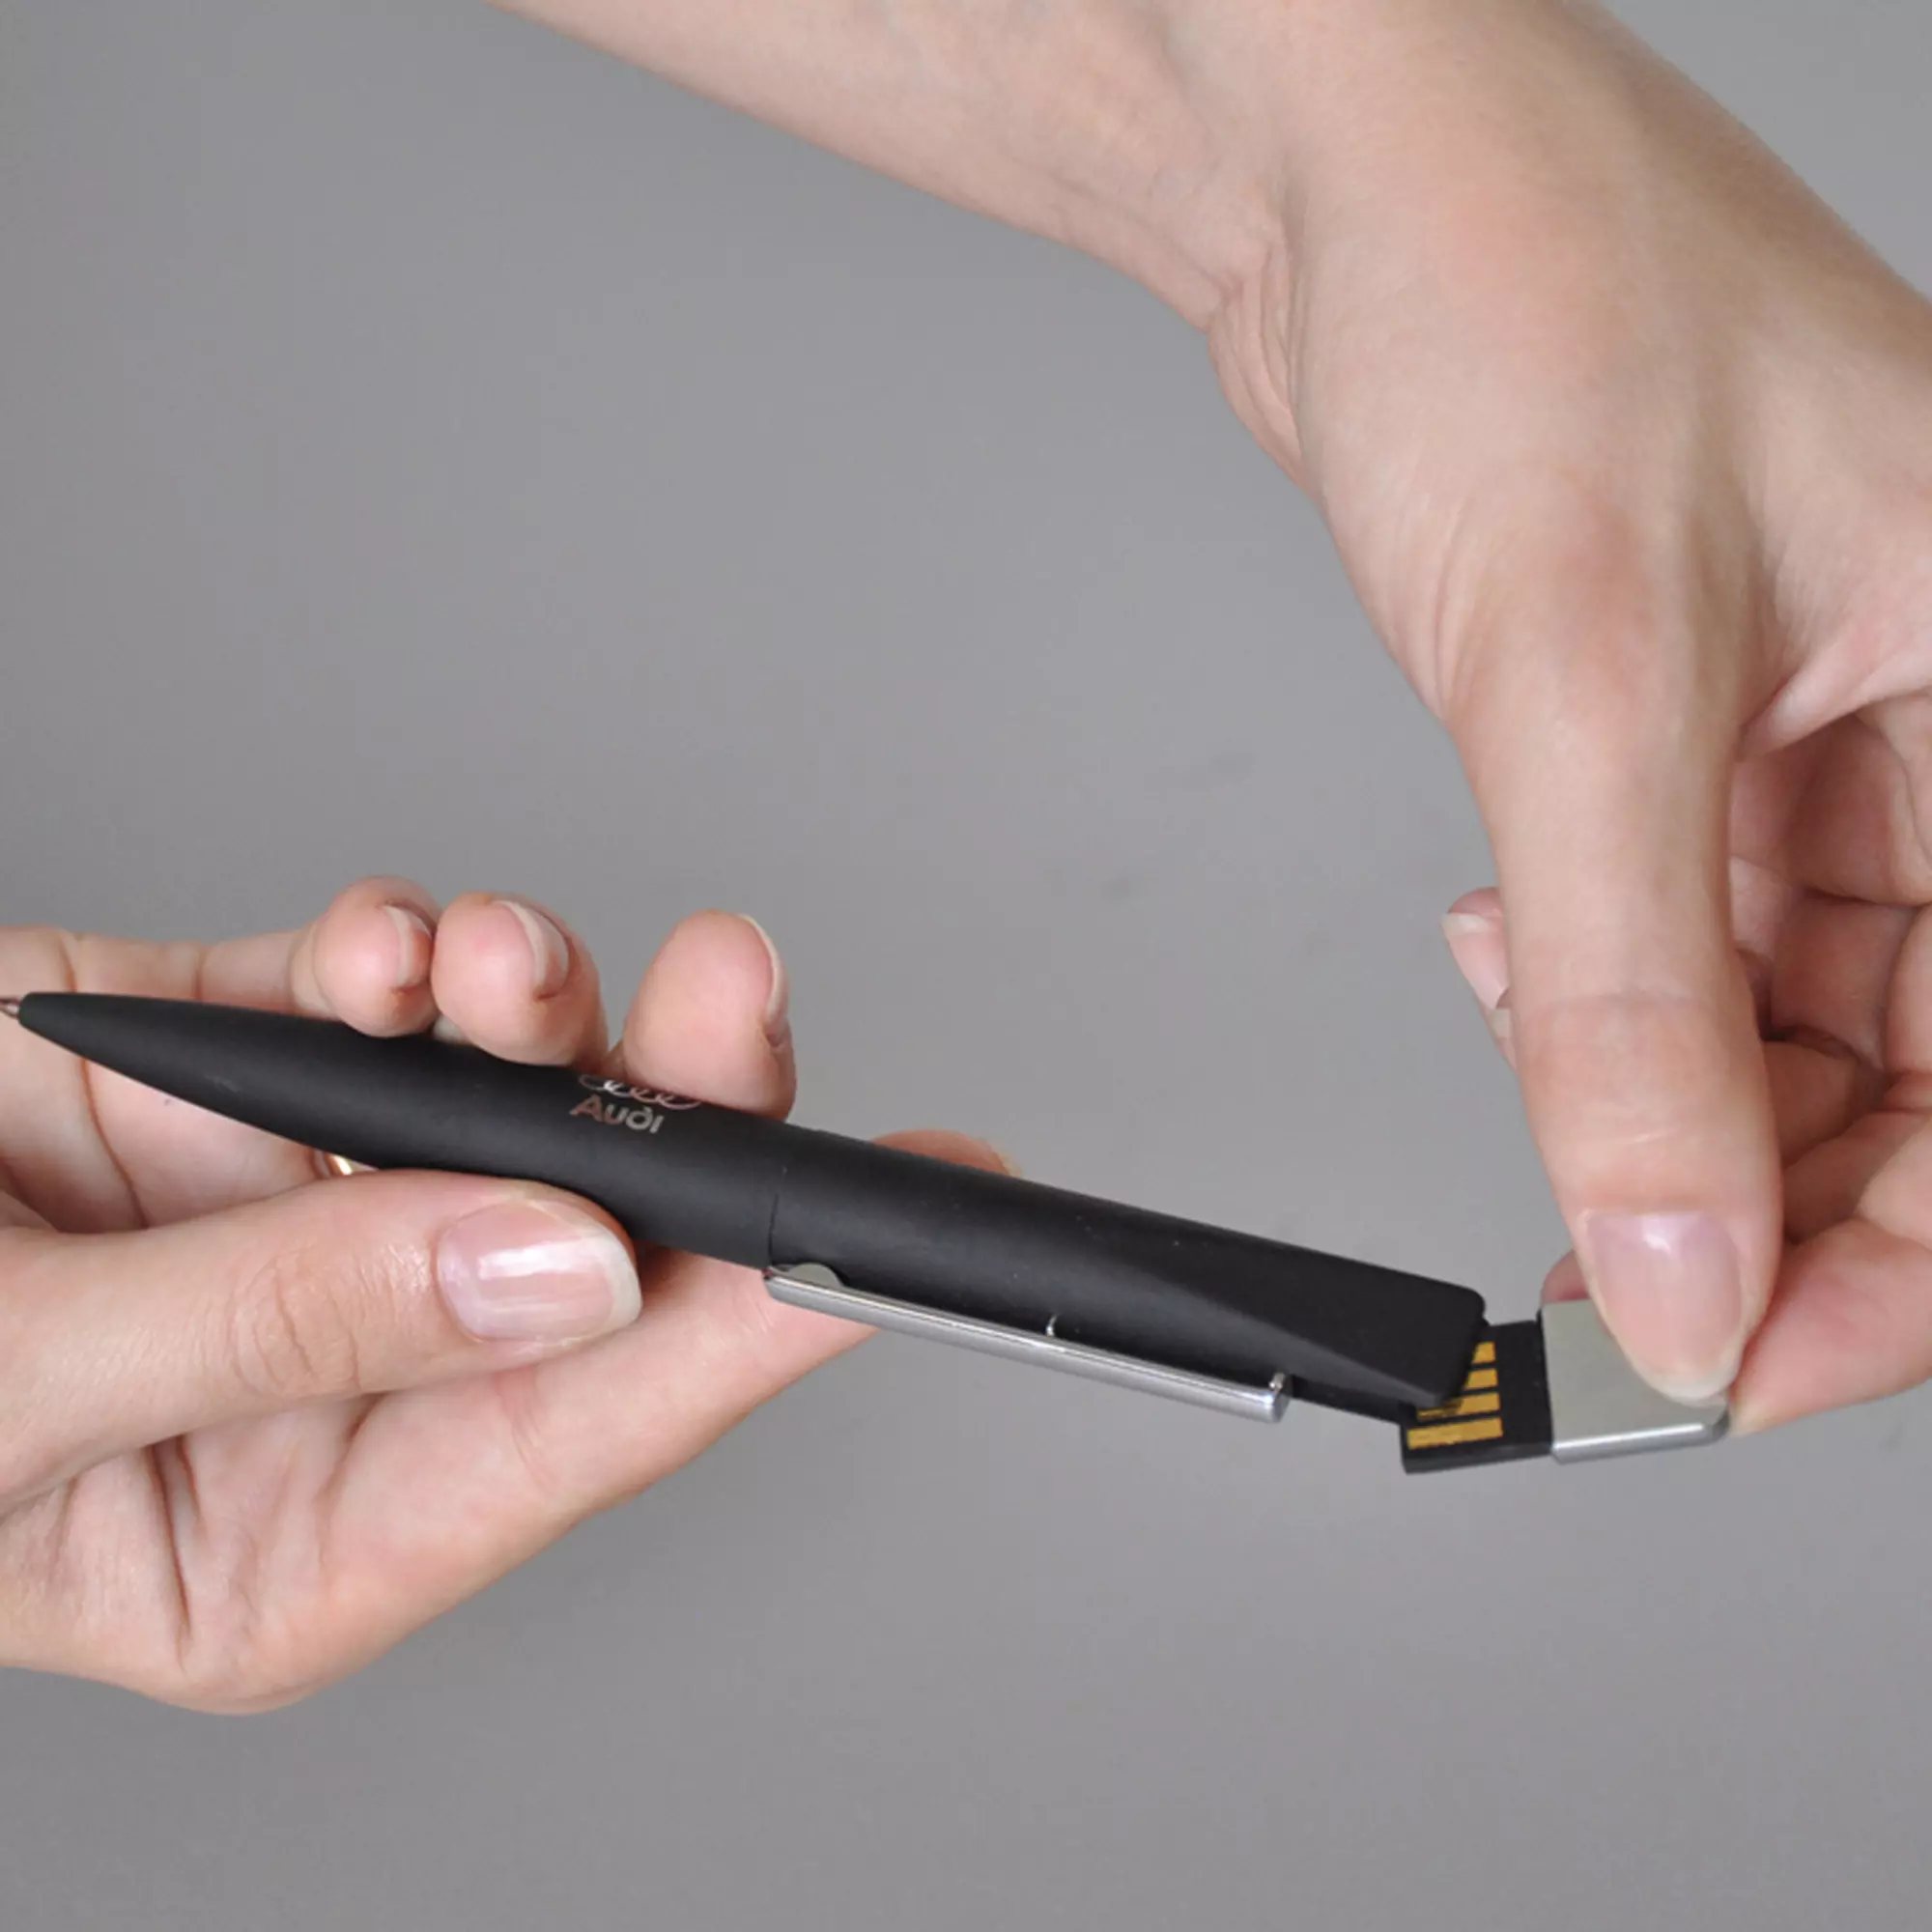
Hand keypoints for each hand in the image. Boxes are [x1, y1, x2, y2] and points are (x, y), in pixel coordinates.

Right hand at [0, 879, 999, 1706]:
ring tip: (482, 957)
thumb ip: (284, 1327)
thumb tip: (556, 1271)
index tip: (879, 1232)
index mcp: (294, 1528)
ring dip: (532, 1004)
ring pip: (513, 1101)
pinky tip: (371, 946)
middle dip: (677, 1114)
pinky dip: (406, 952)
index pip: (573, 1430)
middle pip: (590, 1251)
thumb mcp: (2, 1387)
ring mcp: (300, 1207)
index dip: (740, 1326)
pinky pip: (387, 1001)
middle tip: (730, 996)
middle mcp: (337, 1367)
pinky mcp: (244, 1070)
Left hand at [1187, 0, 1931, 1425]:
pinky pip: (1696, 933)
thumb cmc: (1521, 299)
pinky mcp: (1708, 724)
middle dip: (1754, 1190)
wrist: (1366, 188)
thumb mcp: (1592, 680)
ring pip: (1799, 1015)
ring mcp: (1832, 727)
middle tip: (1604, 1276)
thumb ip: (1632, 1004)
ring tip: (1540, 1075)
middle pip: (1919, 1067)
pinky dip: (1598, 990)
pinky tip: (1505, 957)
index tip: (1723, 1365)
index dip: (1888, 1263)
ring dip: (1662, 1090)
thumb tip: (1676, 1266)